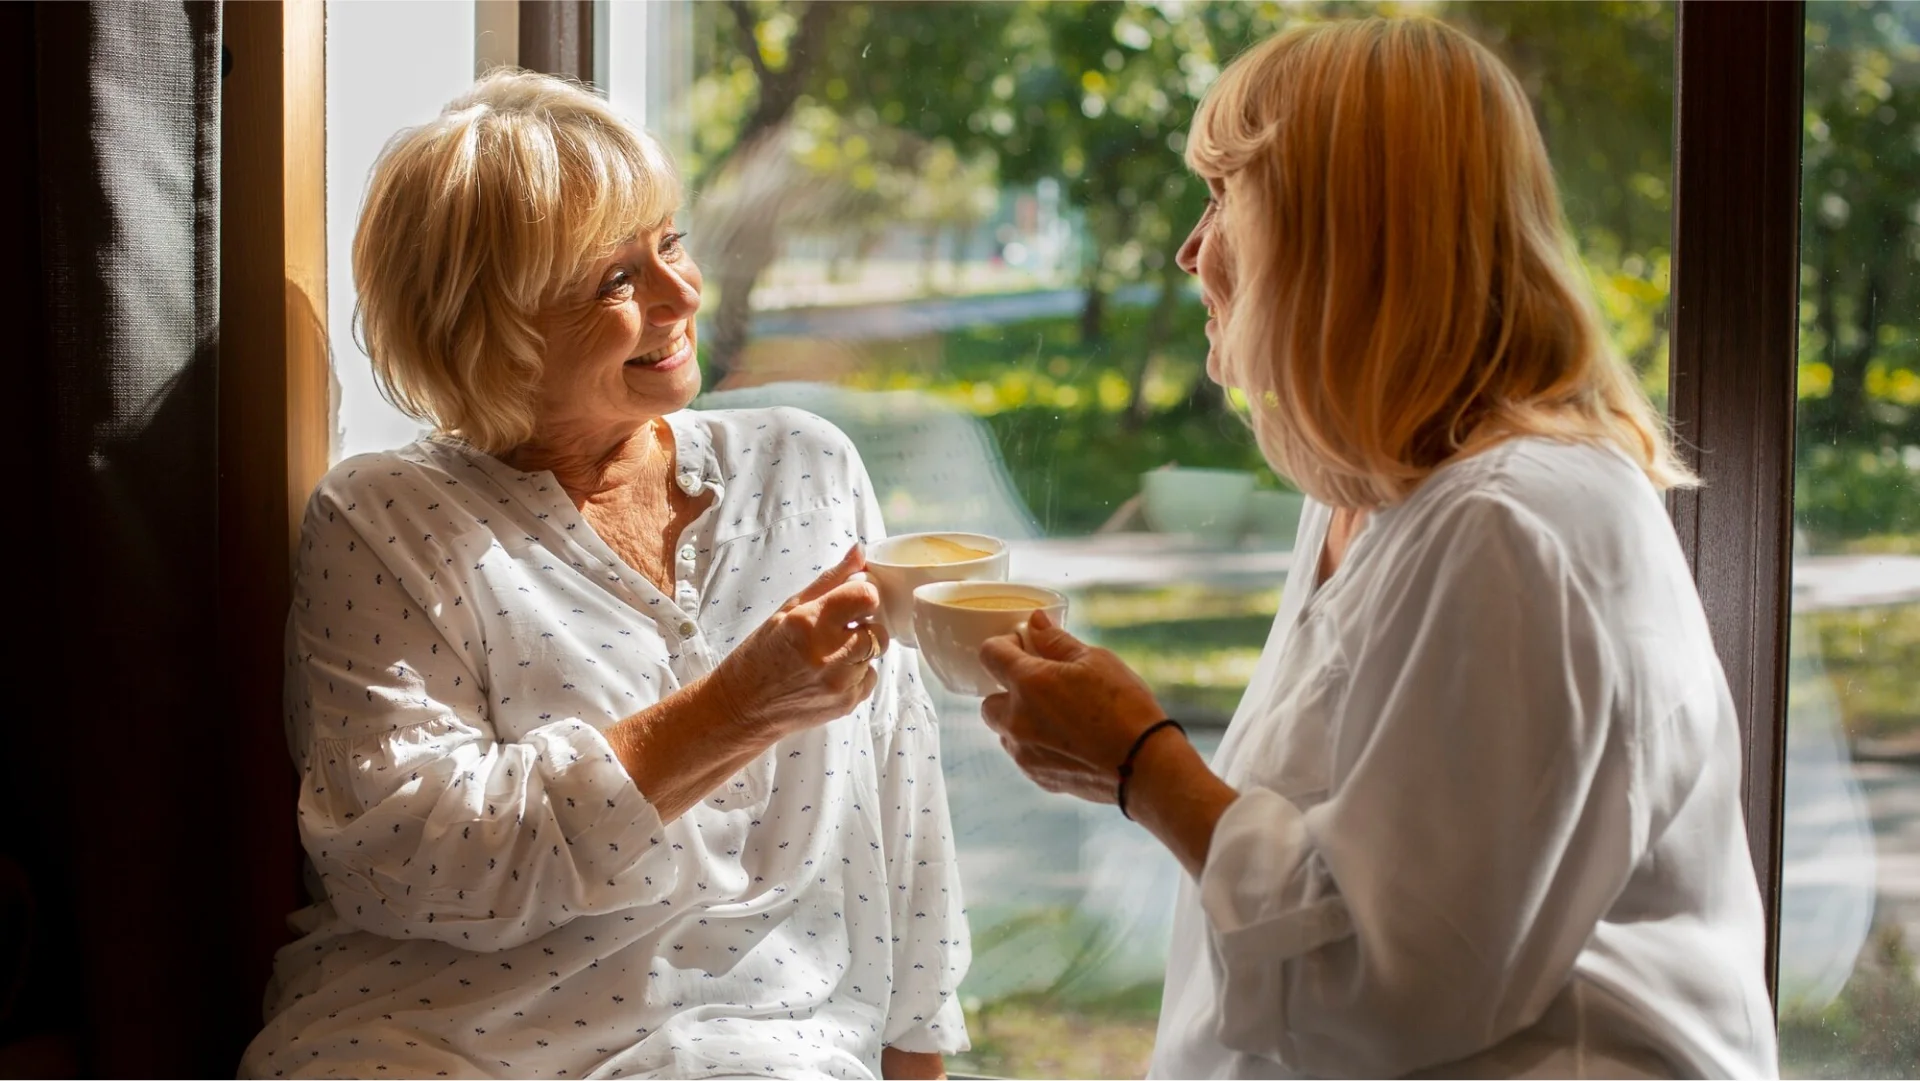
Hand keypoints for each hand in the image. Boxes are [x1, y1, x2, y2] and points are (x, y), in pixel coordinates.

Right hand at [709, 544, 887, 739]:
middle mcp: (829, 654)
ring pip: (876, 652)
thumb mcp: (787, 609)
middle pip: (879, 627)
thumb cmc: (759, 655)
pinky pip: (870, 677)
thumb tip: (859, 553)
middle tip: (837, 630)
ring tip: (830, 653)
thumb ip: (829, 581)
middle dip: (863, 624)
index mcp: (810, 623)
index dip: (861, 595)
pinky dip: (856, 673)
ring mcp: (840, 682)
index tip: (849, 601)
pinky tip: (829, 674)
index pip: (867, 595)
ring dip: (860, 649)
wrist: (742, 709)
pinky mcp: (848, 704)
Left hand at [977, 610, 1166, 803]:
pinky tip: (1069, 741)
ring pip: (1005, 731)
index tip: (1025, 646)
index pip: (989, 654)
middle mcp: (1016, 720)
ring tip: (1060, 717)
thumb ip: (1057, 641)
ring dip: (1021, 720)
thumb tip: (1035, 623)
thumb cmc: (1125, 708)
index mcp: (1028, 683)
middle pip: (990, 700)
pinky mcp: (1038, 777)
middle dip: (1009, 691)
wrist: (1145, 766)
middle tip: (1042, 686)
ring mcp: (1024, 753)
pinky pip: (1024, 755)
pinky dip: (1036, 745)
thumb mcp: (1095, 661)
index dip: (1005, 645)